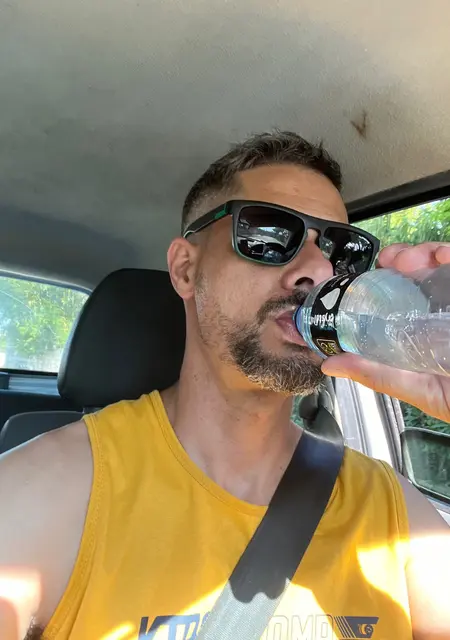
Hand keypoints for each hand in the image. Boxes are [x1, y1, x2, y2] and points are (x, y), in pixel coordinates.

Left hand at [322, 242, 449, 422]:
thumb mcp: (418, 388)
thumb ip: (377, 374)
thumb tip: (330, 364)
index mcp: (421, 330)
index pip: (399, 294)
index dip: (382, 279)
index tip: (368, 275)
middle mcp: (440, 310)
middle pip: (418, 272)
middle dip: (401, 259)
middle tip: (392, 260)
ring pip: (439, 262)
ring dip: (423, 252)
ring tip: (416, 258)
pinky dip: (448, 253)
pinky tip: (442, 256)